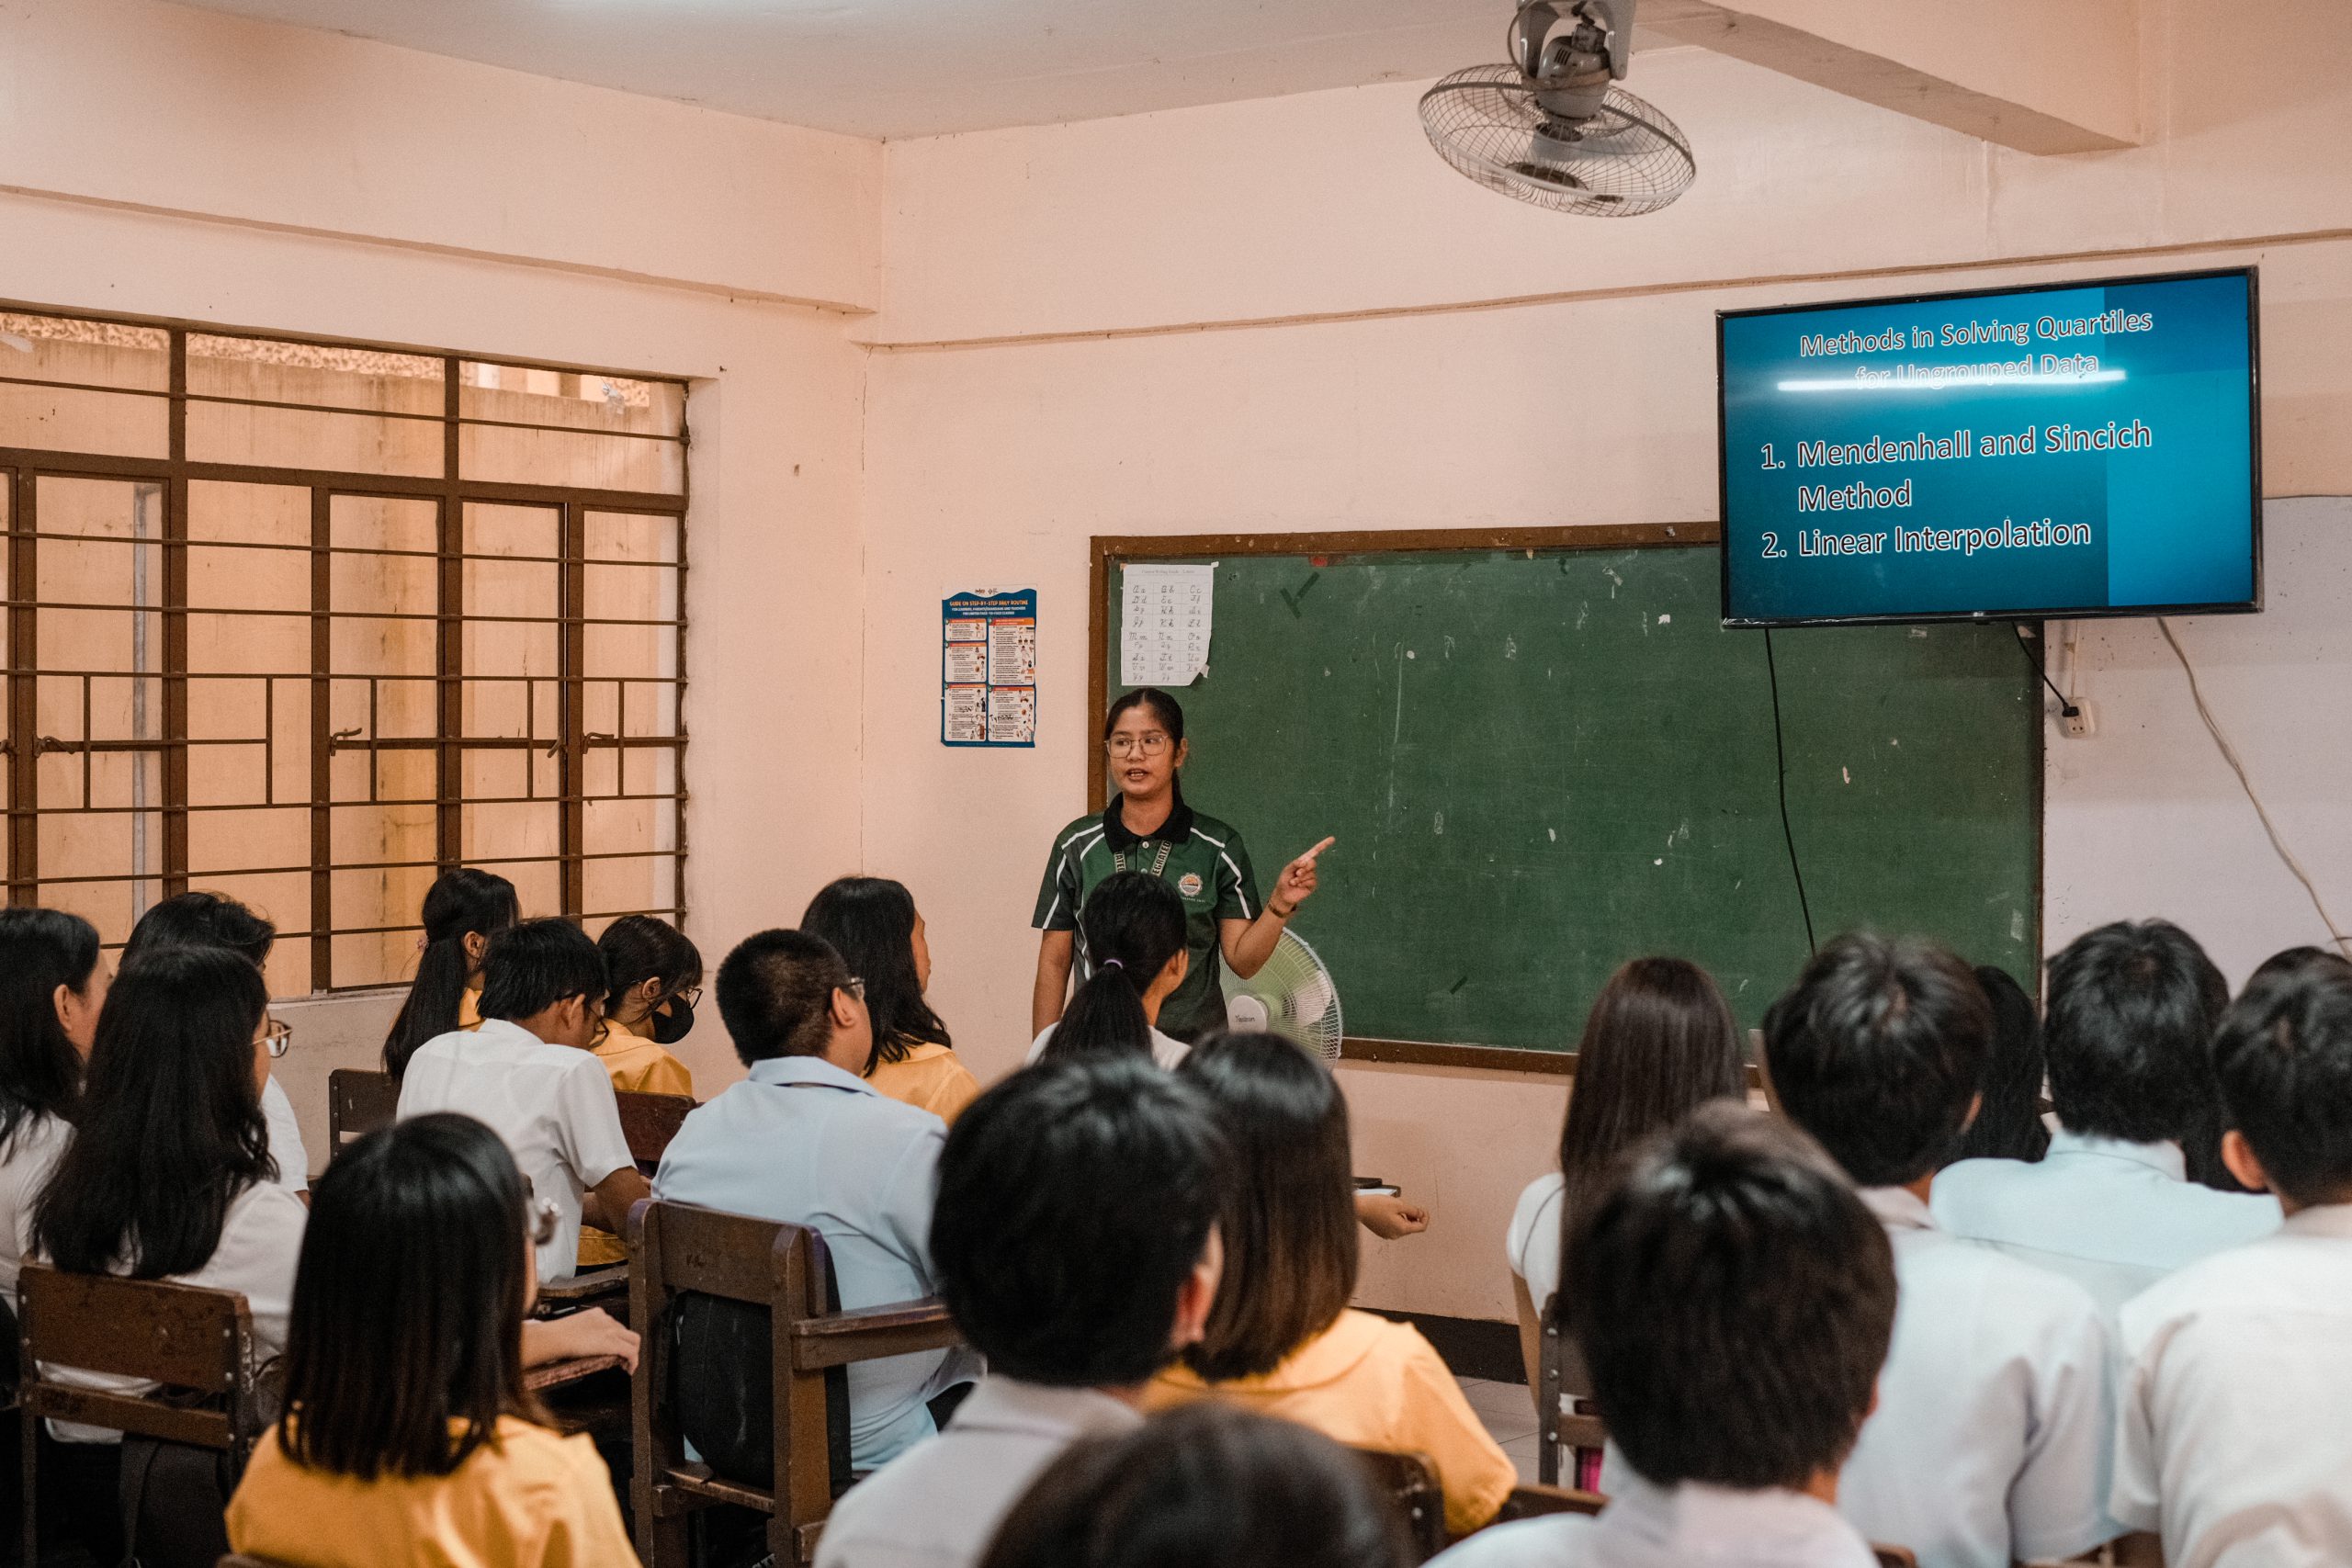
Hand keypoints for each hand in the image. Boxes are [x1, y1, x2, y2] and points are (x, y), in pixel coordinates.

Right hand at [521, 1307, 641, 1373]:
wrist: (556, 1337)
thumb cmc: (558, 1335)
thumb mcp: (574, 1326)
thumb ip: (584, 1331)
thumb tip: (582, 1342)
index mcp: (597, 1314)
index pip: (614, 1324)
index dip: (618, 1337)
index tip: (615, 1345)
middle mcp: (607, 1320)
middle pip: (626, 1331)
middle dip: (627, 1344)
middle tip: (624, 1358)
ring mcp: (612, 1330)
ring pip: (633, 1339)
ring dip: (632, 1352)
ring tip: (626, 1364)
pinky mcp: (613, 1342)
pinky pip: (631, 1351)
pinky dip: (633, 1360)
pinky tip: (630, 1368)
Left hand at [1272, 837, 1335, 915]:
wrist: (1283, 894)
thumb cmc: (1284, 880)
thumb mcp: (1287, 869)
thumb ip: (1295, 864)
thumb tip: (1304, 862)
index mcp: (1303, 861)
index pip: (1315, 851)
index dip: (1324, 845)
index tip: (1332, 838)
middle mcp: (1309, 868)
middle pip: (1313, 863)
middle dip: (1305, 868)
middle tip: (1297, 873)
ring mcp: (1312, 876)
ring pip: (1311, 874)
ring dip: (1300, 878)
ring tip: (1293, 882)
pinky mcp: (1312, 885)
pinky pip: (1312, 881)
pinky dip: (1303, 883)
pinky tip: (1298, 885)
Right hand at [1354, 1191, 1429, 1239]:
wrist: (1359, 1208)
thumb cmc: (1375, 1205)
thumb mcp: (1399, 1204)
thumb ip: (1413, 1210)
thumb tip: (1420, 1213)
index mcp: (1401, 1229)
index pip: (1421, 1227)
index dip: (1425, 1217)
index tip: (1423, 1210)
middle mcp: (1395, 1235)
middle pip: (1412, 1227)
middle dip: (1414, 1216)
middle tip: (1409, 1205)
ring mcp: (1388, 1234)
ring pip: (1403, 1226)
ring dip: (1405, 1216)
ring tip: (1397, 1206)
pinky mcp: (1382, 1231)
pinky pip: (1394, 1226)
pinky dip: (1397, 1219)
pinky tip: (1390, 1210)